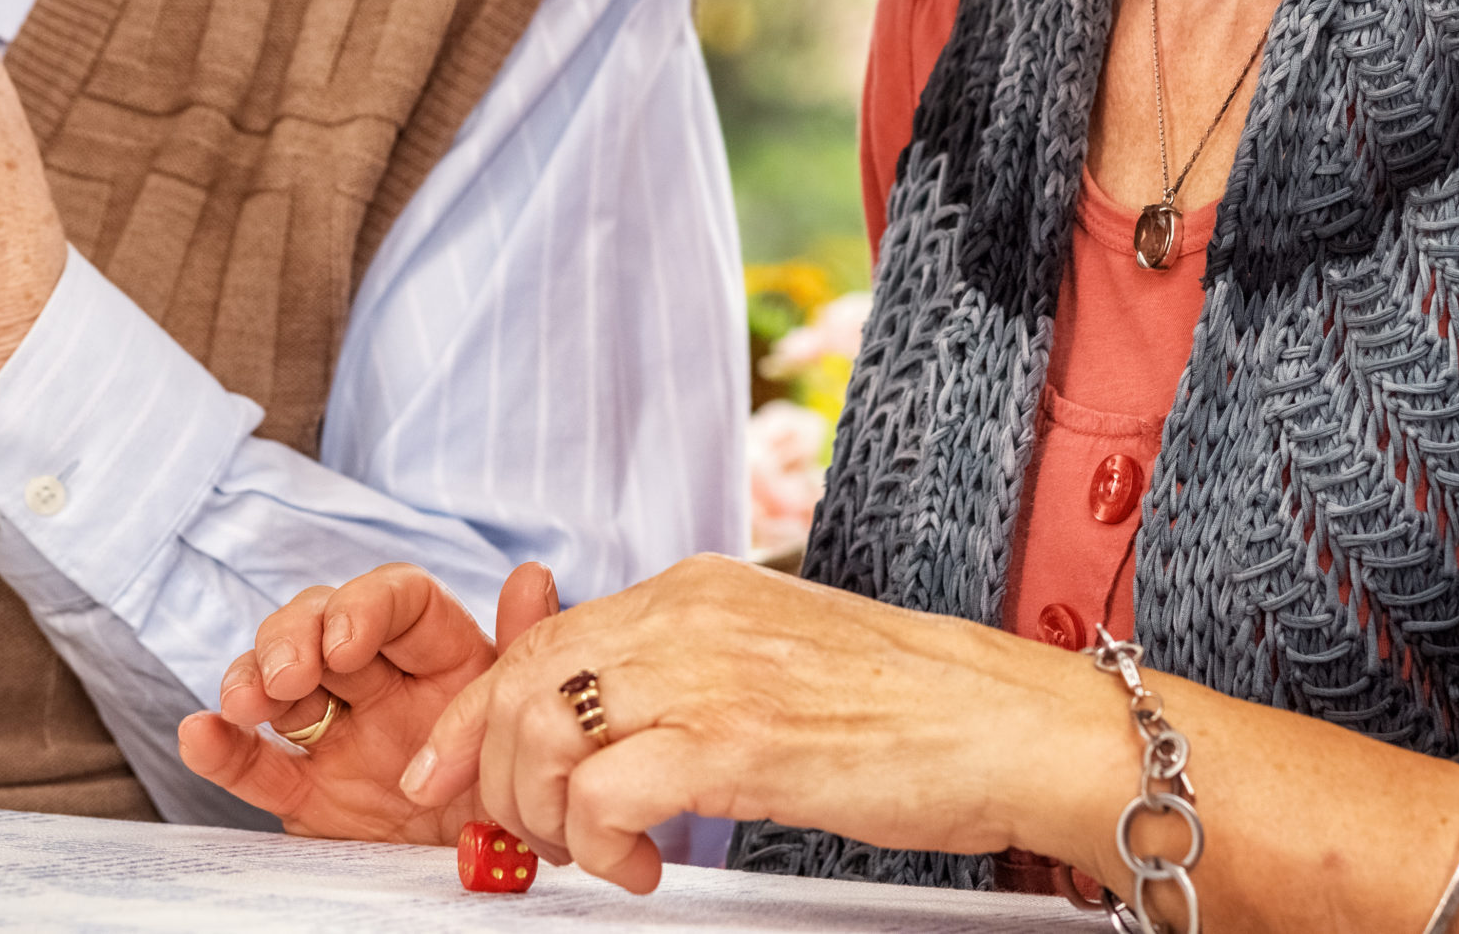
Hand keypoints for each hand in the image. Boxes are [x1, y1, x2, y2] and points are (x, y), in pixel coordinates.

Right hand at [179, 562, 555, 843]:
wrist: (503, 881)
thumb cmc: (521, 794)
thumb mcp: (529, 724)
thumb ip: (522, 651)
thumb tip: (531, 574)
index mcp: (443, 659)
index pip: (395, 600)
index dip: (361, 608)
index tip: (344, 646)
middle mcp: (383, 686)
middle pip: (318, 624)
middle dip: (290, 639)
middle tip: (285, 679)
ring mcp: (337, 736)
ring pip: (276, 682)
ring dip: (249, 679)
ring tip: (241, 705)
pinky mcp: (307, 793)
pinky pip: (256, 766)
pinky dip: (221, 749)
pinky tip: (200, 735)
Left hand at [402, 555, 1131, 892]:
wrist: (1015, 725)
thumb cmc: (913, 708)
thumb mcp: (773, 660)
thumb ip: (687, 668)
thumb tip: (613, 720)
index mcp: (693, 589)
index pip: (541, 638)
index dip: (475, 710)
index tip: (443, 772)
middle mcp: (686, 614)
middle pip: (521, 682)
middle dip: (487, 771)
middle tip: (521, 836)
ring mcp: (709, 673)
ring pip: (543, 734)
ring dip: (544, 814)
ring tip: (594, 854)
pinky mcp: (737, 743)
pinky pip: (605, 793)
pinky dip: (599, 842)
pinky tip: (642, 868)